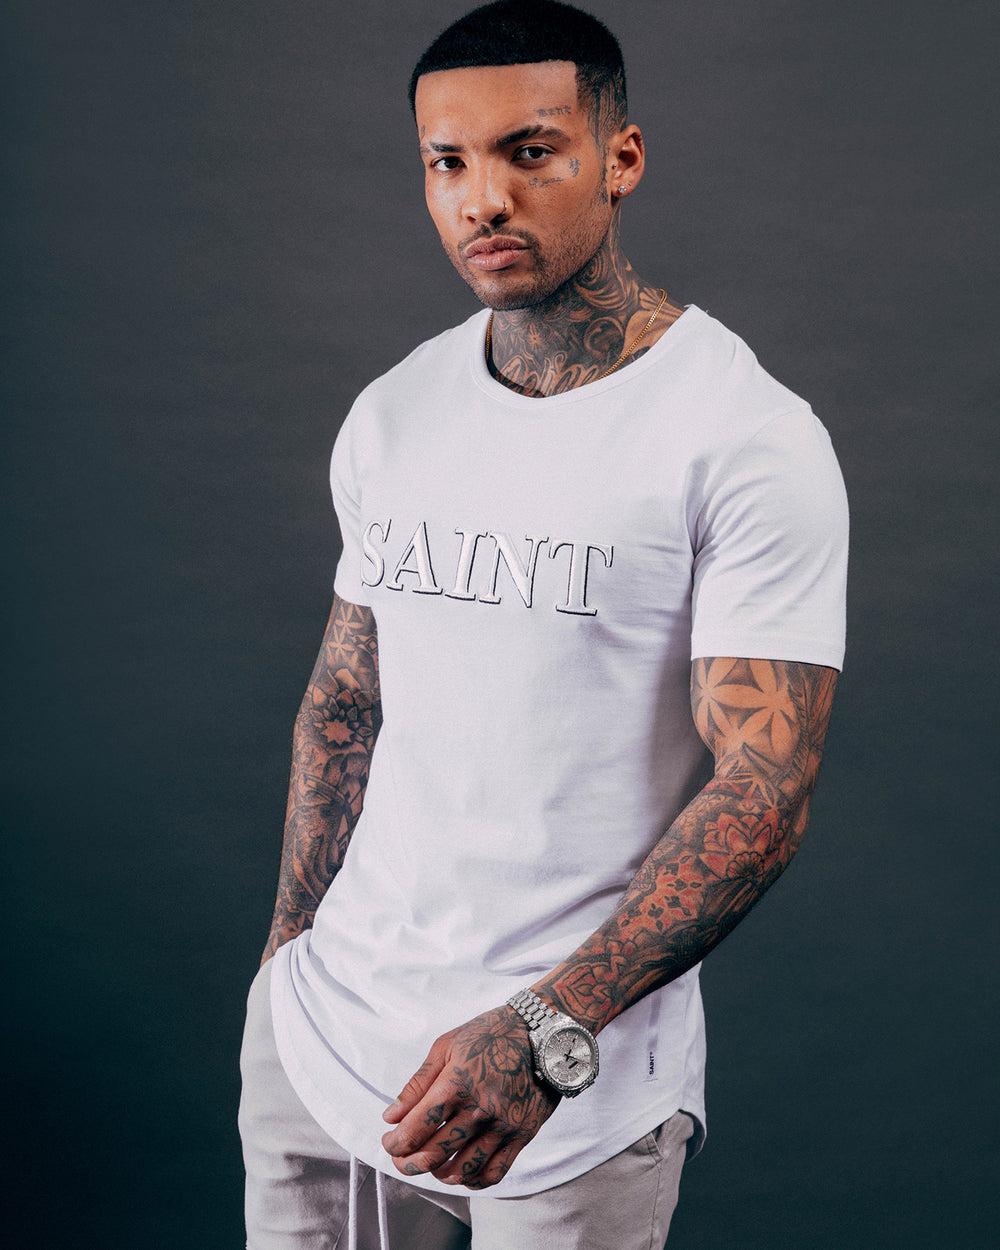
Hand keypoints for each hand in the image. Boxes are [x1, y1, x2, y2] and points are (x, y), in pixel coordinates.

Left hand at [380, 1004, 559, 1189]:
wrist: (541, 1035)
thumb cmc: (491, 1034)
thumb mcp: (446, 1046)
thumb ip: (417, 1084)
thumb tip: (391, 1116)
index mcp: (455, 1084)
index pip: (415, 1130)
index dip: (394, 1144)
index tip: (390, 1143)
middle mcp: (478, 1111)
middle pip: (433, 1156)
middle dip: (408, 1164)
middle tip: (402, 1159)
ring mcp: (502, 1127)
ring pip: (462, 1170)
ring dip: (438, 1174)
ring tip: (432, 1164)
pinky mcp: (521, 1136)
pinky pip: (494, 1173)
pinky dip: (473, 1180)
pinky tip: (463, 1171)